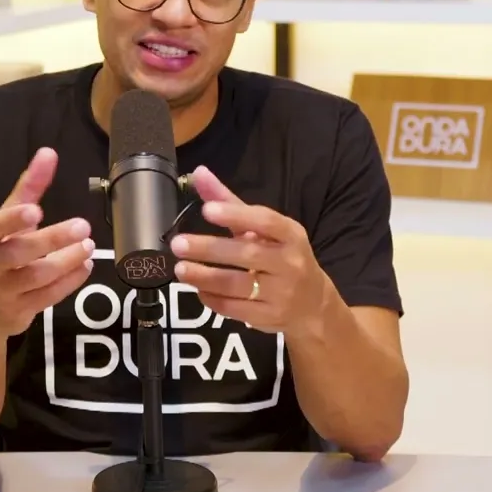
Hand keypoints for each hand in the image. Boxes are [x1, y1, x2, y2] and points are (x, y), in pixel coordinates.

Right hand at [0, 147, 94, 339]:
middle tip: (81, 226)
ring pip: (35, 276)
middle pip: (17, 253)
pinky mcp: (17, 312)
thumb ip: (28, 188)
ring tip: (88, 245)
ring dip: (66, 261)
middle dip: (51, 239)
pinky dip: (69, 281)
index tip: (36, 210)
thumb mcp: (6, 221)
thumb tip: (48, 153)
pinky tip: (86, 265)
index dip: (10, 220)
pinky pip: (47, 297)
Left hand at [171, 166, 332, 337]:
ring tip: (180, 268)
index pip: (266, 221)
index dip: (237, 215)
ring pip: (237, 284)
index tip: (207, 210)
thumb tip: (198, 173)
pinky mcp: (269, 317)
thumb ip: (230, 203)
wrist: (313, 305)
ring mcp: (281, 293)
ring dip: (205, 277)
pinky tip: (197, 289)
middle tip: (178, 244)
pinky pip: (235, 308)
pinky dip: (212, 299)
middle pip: (247, 253)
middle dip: (210, 249)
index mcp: (291, 235)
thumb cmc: (282, 258)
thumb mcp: (264, 230)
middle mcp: (290, 263)